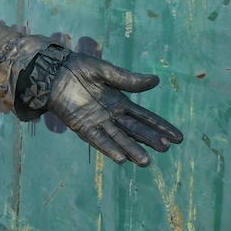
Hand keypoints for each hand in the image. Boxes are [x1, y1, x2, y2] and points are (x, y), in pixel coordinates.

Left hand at [46, 53, 182, 165]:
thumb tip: (156, 80)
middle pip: (134, 130)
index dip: (161, 127)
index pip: (145, 117)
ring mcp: (96, 122)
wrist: (52, 71)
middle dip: (150, 139)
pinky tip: (120, 158)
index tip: (179, 138)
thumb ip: (128, 80)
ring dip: (131, 149)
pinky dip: (107, 148)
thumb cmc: (79, 68)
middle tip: (166, 149)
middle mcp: (111, 115)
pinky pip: (96, 138)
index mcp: (119, 102)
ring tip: (146, 161)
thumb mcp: (106, 71)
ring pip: (118, 138)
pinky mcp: (80, 125)